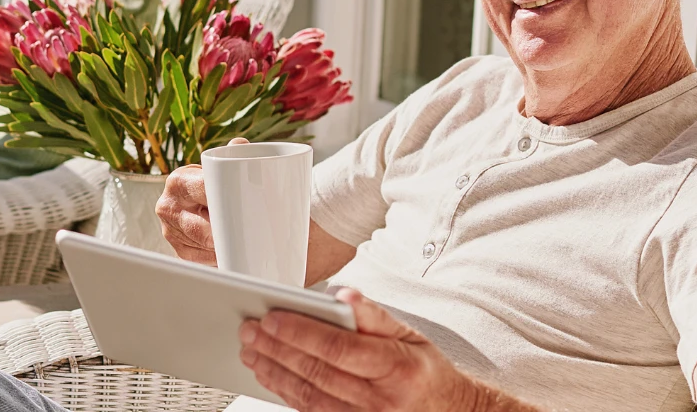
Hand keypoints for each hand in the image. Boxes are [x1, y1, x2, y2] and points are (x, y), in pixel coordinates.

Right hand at [156, 137, 248, 265]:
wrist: (202, 201)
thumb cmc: (218, 184)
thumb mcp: (224, 166)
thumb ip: (234, 154)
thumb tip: (239, 145)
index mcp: (179, 181)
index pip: (203, 191)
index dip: (224, 200)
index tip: (245, 208)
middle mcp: (168, 206)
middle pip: (202, 227)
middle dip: (226, 234)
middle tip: (252, 236)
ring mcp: (170, 232)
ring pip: (203, 246)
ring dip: (224, 251)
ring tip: (246, 248)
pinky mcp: (179, 252)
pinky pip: (202, 260)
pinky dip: (218, 260)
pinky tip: (233, 256)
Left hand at [238, 288, 494, 411]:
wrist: (447, 411)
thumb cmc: (424, 371)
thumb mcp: (411, 335)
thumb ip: (375, 316)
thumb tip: (344, 297)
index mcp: (397, 367)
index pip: (338, 348)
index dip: (300, 332)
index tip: (271, 318)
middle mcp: (380, 400)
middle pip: (316, 372)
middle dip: (276, 348)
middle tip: (249, 329)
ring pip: (307, 396)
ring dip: (273, 371)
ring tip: (250, 350)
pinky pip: (310, 411)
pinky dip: (284, 392)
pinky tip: (269, 375)